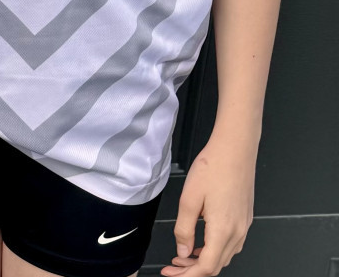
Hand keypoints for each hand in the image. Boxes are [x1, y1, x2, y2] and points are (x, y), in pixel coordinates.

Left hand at [162, 134, 257, 275]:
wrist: (235, 150)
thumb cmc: (213, 168)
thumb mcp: (189, 200)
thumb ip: (184, 230)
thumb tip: (183, 252)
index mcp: (223, 230)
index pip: (207, 267)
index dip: (187, 275)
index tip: (171, 274)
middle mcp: (238, 232)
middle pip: (216, 264)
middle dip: (193, 270)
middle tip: (172, 267)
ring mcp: (244, 225)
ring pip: (224, 255)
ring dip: (203, 260)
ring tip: (183, 256)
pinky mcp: (244, 218)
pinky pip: (231, 243)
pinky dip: (214, 249)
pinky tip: (200, 242)